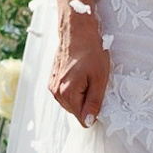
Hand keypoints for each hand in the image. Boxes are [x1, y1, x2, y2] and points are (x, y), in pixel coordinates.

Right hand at [50, 1, 110, 124]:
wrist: (77, 30)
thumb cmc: (91, 51)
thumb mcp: (100, 78)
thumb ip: (94, 102)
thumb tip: (89, 122)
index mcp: (68, 94)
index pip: (83, 119)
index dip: (94, 111)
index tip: (100, 95)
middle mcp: (56, 92)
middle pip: (76, 111)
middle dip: (87, 102)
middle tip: (94, 82)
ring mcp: (52, 86)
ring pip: (70, 103)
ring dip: (81, 95)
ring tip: (87, 76)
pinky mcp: (52, 79)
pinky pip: (65, 93)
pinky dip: (74, 88)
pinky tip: (80, 74)